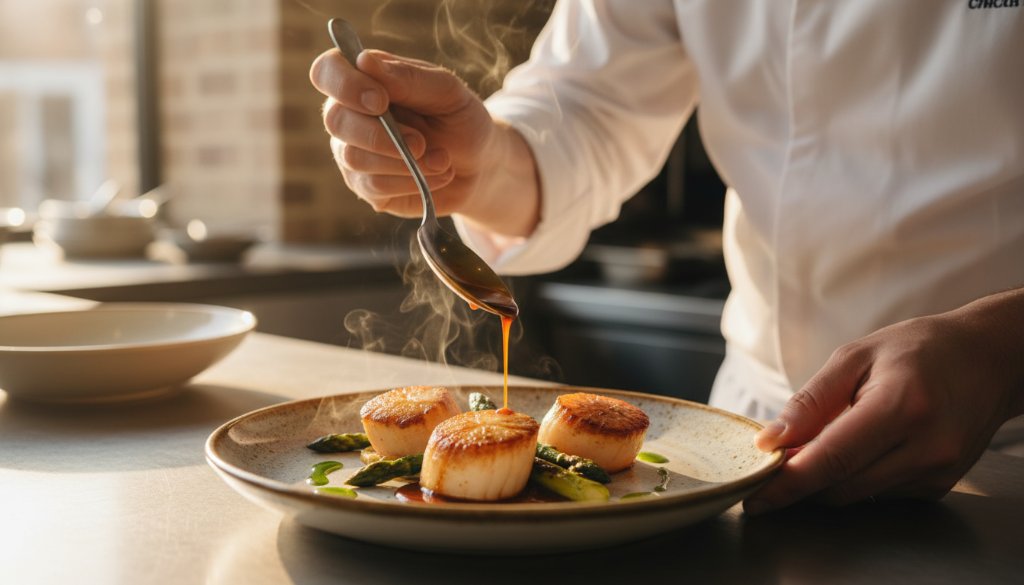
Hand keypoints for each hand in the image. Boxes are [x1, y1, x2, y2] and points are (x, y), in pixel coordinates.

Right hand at [309, 48, 538, 236]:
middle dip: (382, 135)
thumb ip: (408, 78)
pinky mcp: (365, 187)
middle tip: (422, 142)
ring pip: (354, 158)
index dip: (345, 85)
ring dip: (405, 161)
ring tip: (442, 159)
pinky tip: (436, 175)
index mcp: (365, 80)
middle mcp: (350, 114)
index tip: (380, 101)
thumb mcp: (447, 92)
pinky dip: (412, 181)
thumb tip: (364, 61)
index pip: (327, 71)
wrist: (480, 166)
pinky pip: (374, 186)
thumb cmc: (460, 120)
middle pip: (336, 121)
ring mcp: (352, 153)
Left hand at [745, 289, 1023, 513]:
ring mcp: (937, 472)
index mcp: (901, 407)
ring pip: (855, 495)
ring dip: (825, 479)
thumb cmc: (918, 350)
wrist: (988, 361)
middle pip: (839, 486)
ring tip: (820, 442)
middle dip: (799, 480)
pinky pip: (877, 493)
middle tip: (775, 459)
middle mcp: (925, 447)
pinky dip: (853, 478)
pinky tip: (857, 447)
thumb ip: (810, 402)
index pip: (832, 460)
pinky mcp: (938, 486)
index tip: (753, 495)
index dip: (786, 483)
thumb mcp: (855, 357)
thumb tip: (769, 442)